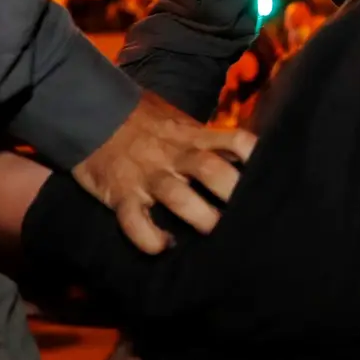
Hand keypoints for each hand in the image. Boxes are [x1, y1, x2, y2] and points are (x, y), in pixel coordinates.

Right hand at [71, 92, 256, 253]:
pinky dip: (148, 238)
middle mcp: (174, 156)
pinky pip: (134, 220)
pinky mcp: (121, 194)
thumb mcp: (179, 121)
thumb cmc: (142, 121)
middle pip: (211, 171)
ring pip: (178, 197)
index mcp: (192, 137)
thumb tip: (243, 155)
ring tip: (213, 231)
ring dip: (200, 216)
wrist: (91, 112)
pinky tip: (162, 246)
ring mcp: (147, 176)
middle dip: (231, 193)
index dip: (254, 157)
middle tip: (247, 216)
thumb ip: (207, 138)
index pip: (234, 141)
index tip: (268, 177)